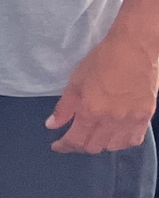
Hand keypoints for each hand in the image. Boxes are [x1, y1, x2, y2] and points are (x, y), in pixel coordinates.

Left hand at [46, 31, 158, 152]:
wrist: (135, 50)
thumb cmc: (102, 61)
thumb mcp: (75, 81)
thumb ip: (64, 107)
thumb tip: (51, 125)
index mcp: (91, 111)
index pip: (75, 140)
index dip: (64, 146)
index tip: (57, 146)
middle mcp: (111, 121)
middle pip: (94, 147)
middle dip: (79, 146)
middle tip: (73, 138)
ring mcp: (131, 121)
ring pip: (113, 147)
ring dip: (100, 145)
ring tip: (93, 135)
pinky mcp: (146, 118)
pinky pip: (133, 140)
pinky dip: (121, 142)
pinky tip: (114, 135)